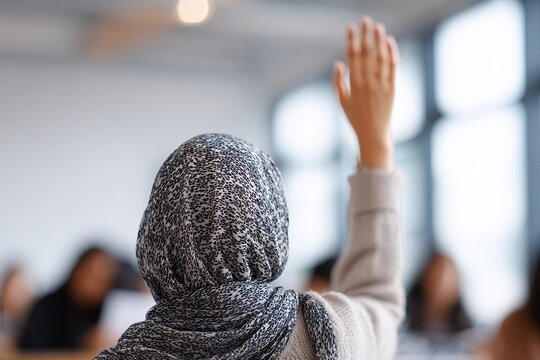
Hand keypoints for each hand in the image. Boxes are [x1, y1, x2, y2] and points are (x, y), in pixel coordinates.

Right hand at [333, 17, 398, 169]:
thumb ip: (338, 82)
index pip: (353, 57)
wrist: (373, 134)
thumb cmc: (355, 118)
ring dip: (379, 40)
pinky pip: (393, 66)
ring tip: (377, 26)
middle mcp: (368, 82)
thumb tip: (339, 63)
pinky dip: (391, 52)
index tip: (350, 27)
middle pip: (367, 53)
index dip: (351, 40)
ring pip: (381, 57)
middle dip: (366, 35)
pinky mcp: (392, 87)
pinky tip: (389, 41)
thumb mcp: (341, 102)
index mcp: (354, 84)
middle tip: (365, 20)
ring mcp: (382, 84)